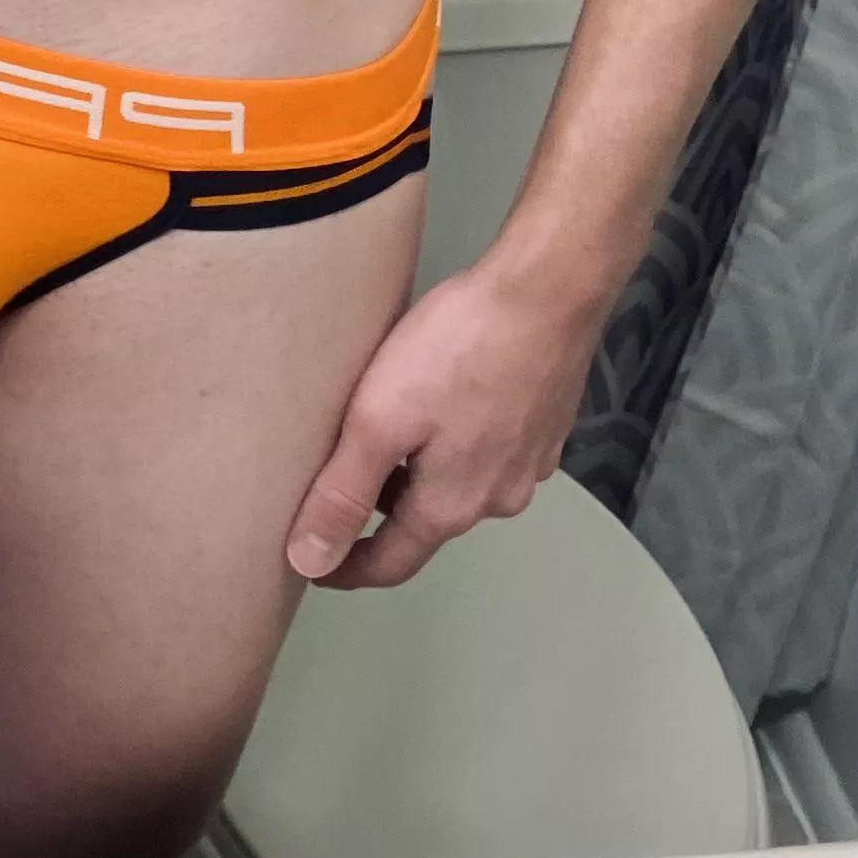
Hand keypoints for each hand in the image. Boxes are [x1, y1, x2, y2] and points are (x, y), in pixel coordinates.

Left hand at [283, 254, 605, 588]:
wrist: (549, 289)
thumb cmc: (457, 349)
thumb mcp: (380, 418)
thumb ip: (343, 491)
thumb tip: (308, 563)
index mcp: (452, 505)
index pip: (391, 563)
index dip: (346, 567)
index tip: (311, 563)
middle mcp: (498, 497)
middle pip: (427, 520)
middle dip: (383, 509)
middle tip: (339, 478)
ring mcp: (531, 460)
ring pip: (460, 481)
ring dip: (421, 470)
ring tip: (387, 430)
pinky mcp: (547, 422)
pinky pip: (490, 448)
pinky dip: (458, 439)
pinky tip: (446, 398)